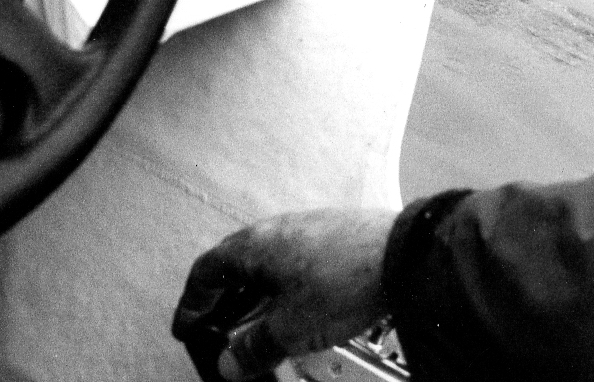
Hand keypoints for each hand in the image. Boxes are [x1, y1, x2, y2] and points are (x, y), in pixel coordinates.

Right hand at [172, 209, 397, 381]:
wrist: (407, 255)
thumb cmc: (345, 282)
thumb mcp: (291, 328)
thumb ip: (254, 348)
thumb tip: (229, 364)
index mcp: (256, 244)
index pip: (207, 270)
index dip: (192, 303)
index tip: (187, 327)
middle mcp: (279, 229)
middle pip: (237, 266)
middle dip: (225, 302)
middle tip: (218, 332)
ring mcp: (311, 229)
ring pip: (270, 266)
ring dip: (256, 298)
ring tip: (257, 330)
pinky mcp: (339, 237)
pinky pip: (297, 264)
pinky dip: (286, 290)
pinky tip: (297, 313)